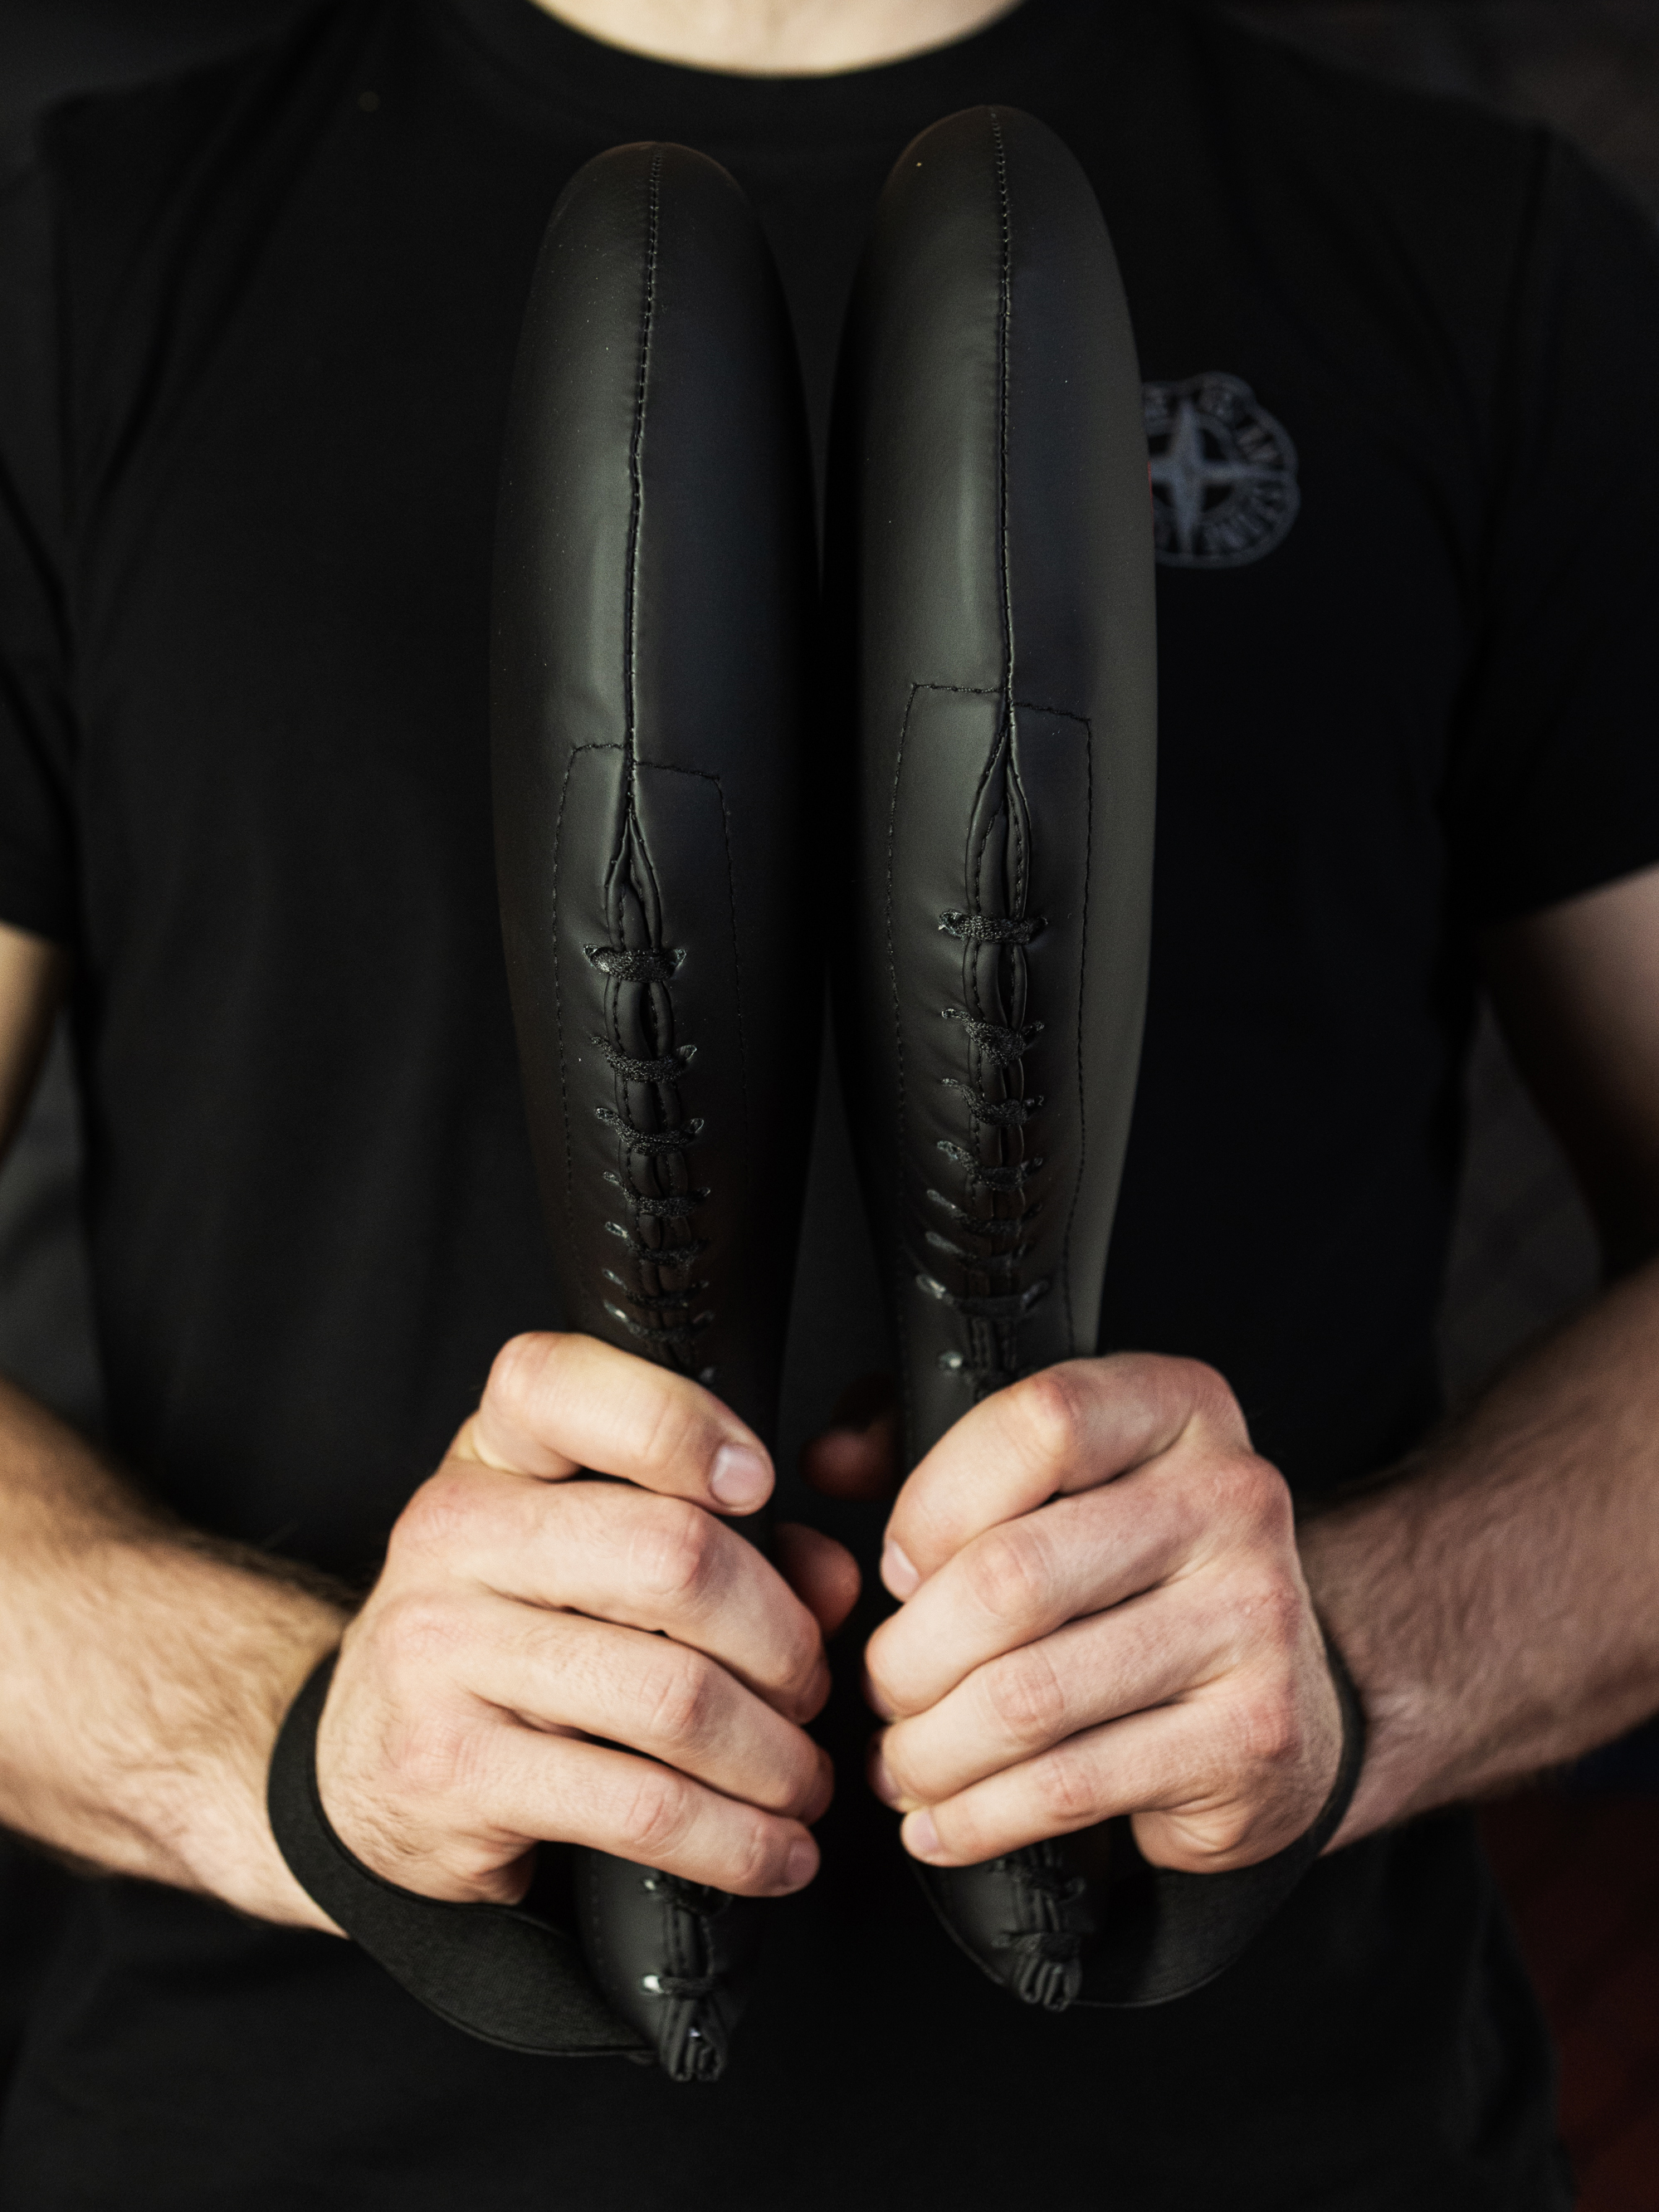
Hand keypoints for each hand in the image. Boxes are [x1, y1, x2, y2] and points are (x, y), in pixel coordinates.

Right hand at [316, 1333, 858, 1907]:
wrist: (358, 1769)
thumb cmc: (506, 1643)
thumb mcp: (587, 1558)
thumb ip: (724, 1544)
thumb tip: (830, 1582)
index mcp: (490, 1459)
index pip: (561, 1384)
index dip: (679, 1424)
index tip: (758, 1484)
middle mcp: (452, 1536)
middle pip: (672, 1556)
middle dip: (781, 1637)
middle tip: (808, 1687)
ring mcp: (439, 1655)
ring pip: (673, 1695)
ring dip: (773, 1755)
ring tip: (800, 1779)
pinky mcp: (451, 1774)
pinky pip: (638, 1808)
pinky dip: (735, 1841)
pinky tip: (771, 1852)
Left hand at [858, 1355, 1341, 1872]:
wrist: (1288, 1685)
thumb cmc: (1135, 1573)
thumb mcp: (1052, 1480)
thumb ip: (932, 1450)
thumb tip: (830, 1463)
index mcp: (1177, 1408)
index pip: (1038, 1423)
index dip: (934, 1503)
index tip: (899, 1567)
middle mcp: (1231, 1499)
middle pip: (1013, 1577)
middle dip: (908, 1654)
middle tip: (882, 1686)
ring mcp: (1253, 1620)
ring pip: (1029, 1698)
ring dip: (930, 1749)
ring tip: (902, 1760)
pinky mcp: (1250, 1738)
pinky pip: (1070, 1788)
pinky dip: (978, 1817)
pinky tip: (945, 1819)